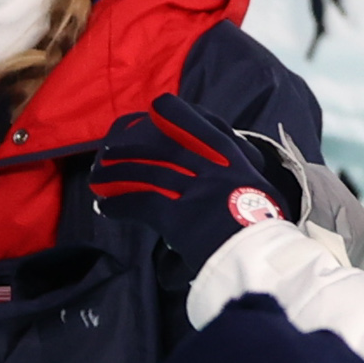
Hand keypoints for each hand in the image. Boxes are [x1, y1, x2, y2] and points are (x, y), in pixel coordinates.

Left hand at [89, 96, 289, 268]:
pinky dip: (119, 205)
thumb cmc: (264, 232)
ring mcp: (195, 189)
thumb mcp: (264, 196)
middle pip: (167, 145)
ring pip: (146, 171)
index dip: (180, 114)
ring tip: (98, 177)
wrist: (260, 258)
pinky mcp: (178, 214)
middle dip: (133, 142)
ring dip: (117, 173)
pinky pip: (140, 204)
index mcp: (236, 163)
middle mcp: (214, 170)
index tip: (159, 104)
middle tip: (110, 145)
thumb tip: (238, 181)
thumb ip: (245, 184)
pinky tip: (105, 208)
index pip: (206, 128)